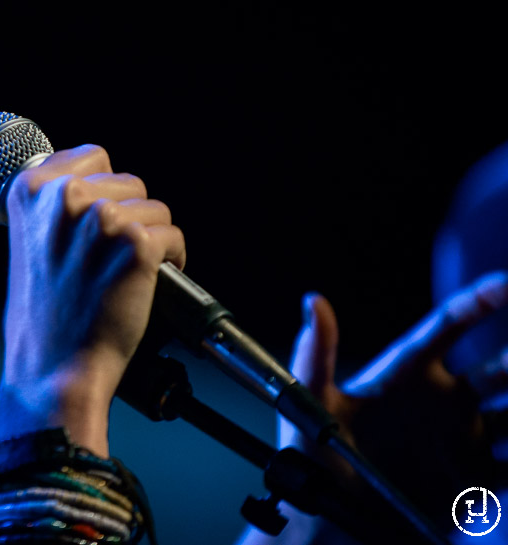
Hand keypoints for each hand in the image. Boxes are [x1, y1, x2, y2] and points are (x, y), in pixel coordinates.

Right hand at [0, 145, 185, 454]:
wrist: (53, 366)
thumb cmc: (42, 315)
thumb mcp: (29, 241)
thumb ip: (54, 206)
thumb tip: (92, 182)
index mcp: (30, 189)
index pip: (93, 155)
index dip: (103, 190)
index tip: (97, 218)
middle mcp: (65, 197)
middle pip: (129, 180)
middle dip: (128, 215)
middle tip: (108, 257)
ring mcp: (102, 219)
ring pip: (155, 208)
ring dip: (149, 238)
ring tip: (123, 271)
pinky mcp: (136, 244)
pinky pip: (173, 236)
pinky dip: (171, 259)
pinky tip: (146, 282)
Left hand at [280, 271, 507, 537]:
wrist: (330, 517)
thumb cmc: (314, 454)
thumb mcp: (311, 401)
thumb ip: (314, 352)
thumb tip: (314, 300)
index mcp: (407, 374)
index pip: (448, 327)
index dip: (478, 302)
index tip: (507, 282)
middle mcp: (442, 401)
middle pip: (499, 369)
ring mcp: (462, 438)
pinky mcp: (474, 478)